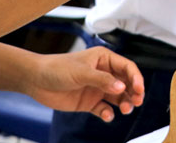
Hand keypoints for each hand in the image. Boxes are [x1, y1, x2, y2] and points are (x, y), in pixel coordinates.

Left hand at [26, 47, 143, 122]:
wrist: (36, 80)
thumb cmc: (57, 68)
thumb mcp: (81, 72)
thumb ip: (102, 80)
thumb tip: (122, 87)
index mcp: (104, 59)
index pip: (126, 68)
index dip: (136, 78)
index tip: (139, 89)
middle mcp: (103, 73)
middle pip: (126, 83)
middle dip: (134, 93)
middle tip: (137, 102)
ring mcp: (97, 88)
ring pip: (118, 97)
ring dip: (124, 103)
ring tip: (125, 109)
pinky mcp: (89, 102)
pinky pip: (104, 109)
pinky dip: (108, 113)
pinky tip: (107, 115)